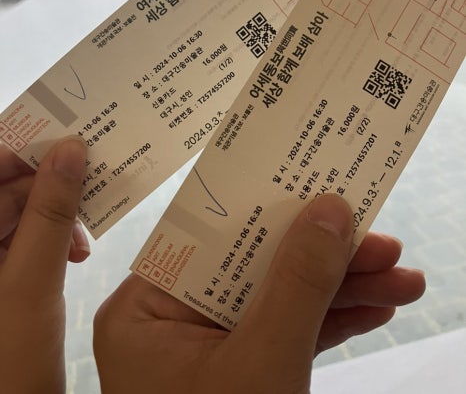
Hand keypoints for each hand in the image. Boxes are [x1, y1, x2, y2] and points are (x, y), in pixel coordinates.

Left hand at [0, 137, 87, 393]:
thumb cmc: (6, 362)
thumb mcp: (30, 281)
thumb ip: (50, 212)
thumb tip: (71, 148)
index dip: (20, 149)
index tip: (65, 137)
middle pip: (5, 191)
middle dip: (48, 187)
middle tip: (90, 188)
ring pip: (21, 213)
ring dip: (56, 216)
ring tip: (83, 238)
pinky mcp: (1, 276)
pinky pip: (28, 237)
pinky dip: (55, 238)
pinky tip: (77, 252)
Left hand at [94, 195, 424, 393]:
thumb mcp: (262, 363)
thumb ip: (297, 284)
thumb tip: (330, 212)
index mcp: (144, 310)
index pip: (211, 237)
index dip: (268, 208)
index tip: (317, 187)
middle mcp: (170, 323)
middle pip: (256, 266)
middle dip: (326, 257)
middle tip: (381, 239)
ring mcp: (207, 349)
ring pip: (280, 298)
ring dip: (342, 289)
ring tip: (401, 278)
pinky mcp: (240, 372)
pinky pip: (287, 332)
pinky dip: (332, 322)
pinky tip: (376, 307)